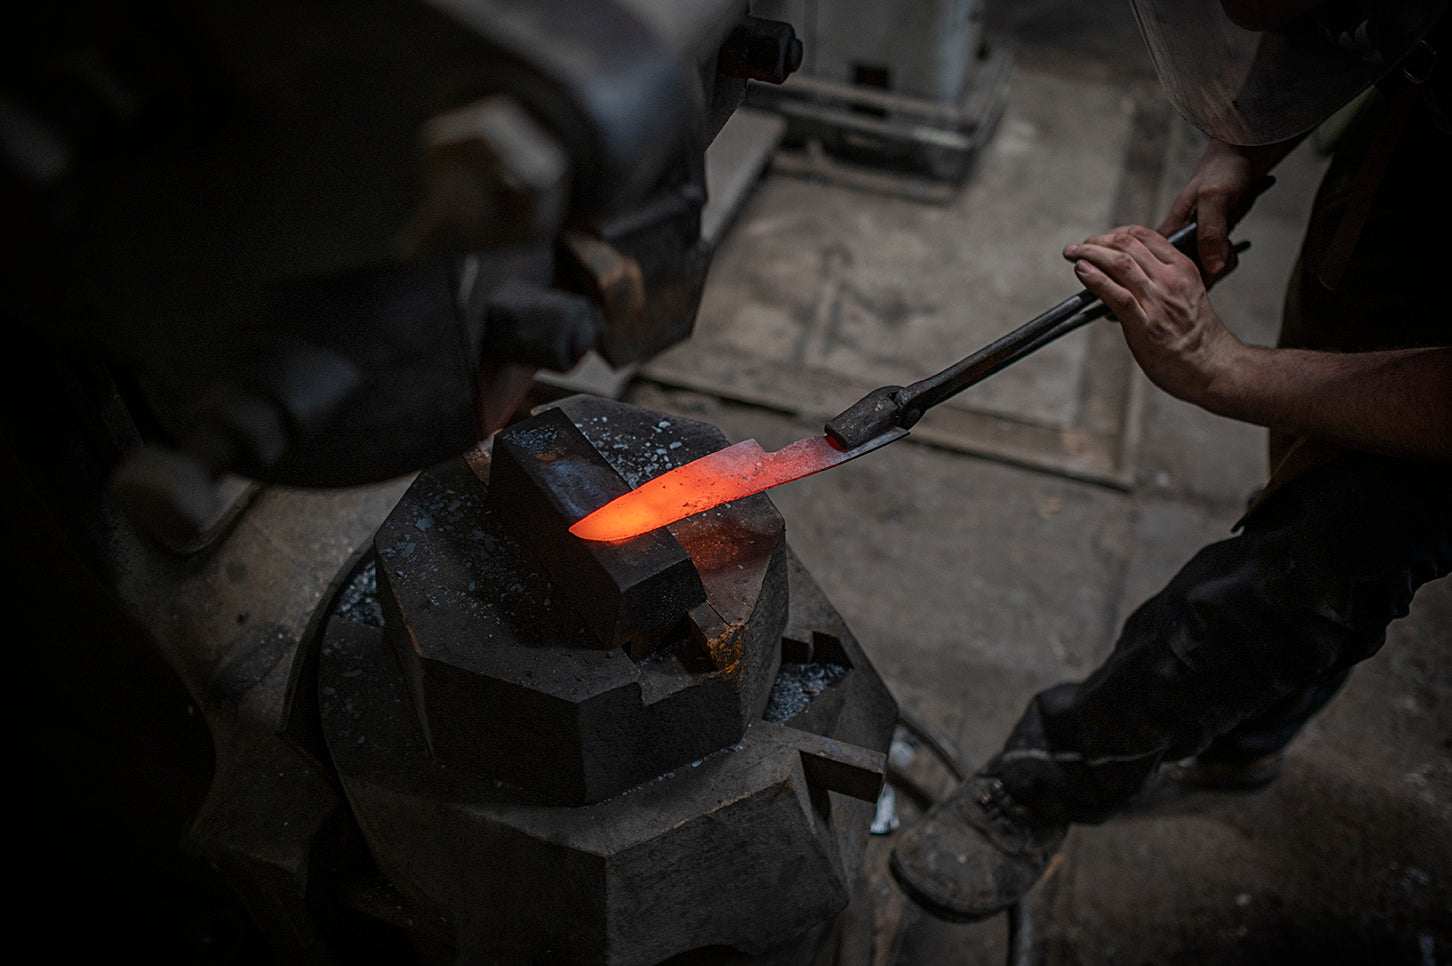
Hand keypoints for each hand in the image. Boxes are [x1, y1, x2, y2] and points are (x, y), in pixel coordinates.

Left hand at [1065, 225, 1244, 405]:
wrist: (1213, 367)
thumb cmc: (1196, 336)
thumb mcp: (1185, 295)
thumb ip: (1160, 281)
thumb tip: (1123, 275)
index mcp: (1183, 269)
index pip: (1144, 236)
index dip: (1115, 233)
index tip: (1099, 240)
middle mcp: (1171, 280)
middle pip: (1128, 245)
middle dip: (1097, 241)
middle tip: (1077, 247)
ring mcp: (1159, 302)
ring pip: (1120, 264)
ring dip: (1090, 254)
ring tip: (1072, 254)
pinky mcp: (1146, 326)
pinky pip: (1118, 296)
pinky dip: (1096, 280)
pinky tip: (1081, 271)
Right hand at [1158, 138, 1288, 281]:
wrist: (1241, 157)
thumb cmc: (1222, 172)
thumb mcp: (1215, 198)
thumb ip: (1210, 233)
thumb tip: (1211, 268)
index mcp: (1167, 232)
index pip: (1163, 271)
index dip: (1186, 277)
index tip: (1206, 269)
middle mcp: (1176, 242)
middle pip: (1186, 275)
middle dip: (1210, 270)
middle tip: (1223, 252)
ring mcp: (1192, 244)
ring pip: (1203, 271)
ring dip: (1221, 263)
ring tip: (1228, 244)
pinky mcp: (1207, 244)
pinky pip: (1215, 264)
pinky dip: (1227, 259)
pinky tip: (1232, 246)